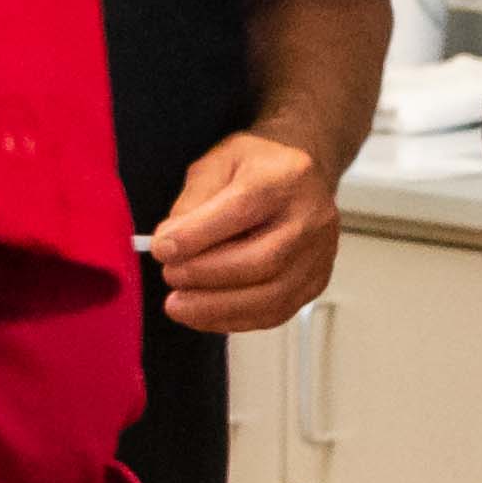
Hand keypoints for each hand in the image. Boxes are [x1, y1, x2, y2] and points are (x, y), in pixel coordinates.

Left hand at [147, 130, 338, 334]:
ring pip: (270, 296)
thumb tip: (171, 244)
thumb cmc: (259, 170)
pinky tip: (205, 313)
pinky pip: (275, 313)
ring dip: (216, 307)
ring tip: (179, 304)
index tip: (162, 249)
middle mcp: (311, 216)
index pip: (243, 209)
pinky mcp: (316, 281)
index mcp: (286, 176)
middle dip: (205, 275)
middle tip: (170, 275)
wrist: (300, 180)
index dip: (197, 235)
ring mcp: (319, 253)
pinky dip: (233, 320)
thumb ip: (192, 201)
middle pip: (261, 260)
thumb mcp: (218, 163)